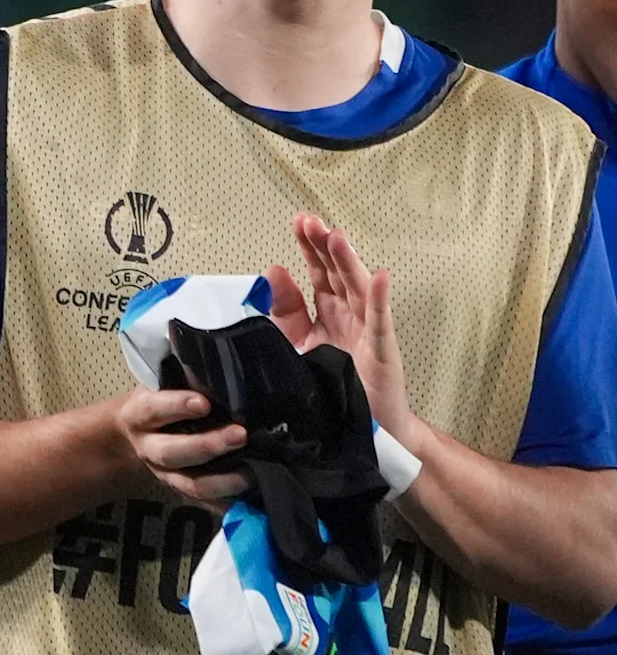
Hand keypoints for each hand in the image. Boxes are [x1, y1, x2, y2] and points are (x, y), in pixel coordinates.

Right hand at [113, 385, 250, 506]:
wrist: (139, 432)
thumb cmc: (161, 399)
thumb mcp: (165, 383)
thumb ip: (188, 379)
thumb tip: (224, 375)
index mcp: (139, 416)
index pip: (153, 410)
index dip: (176, 406)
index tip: (203, 403)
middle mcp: (149, 449)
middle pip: (172, 453)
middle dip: (208, 446)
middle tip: (240, 435)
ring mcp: (167, 475)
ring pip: (192, 485)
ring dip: (224, 480)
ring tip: (253, 471)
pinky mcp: (185, 492)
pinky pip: (209, 505)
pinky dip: (231, 504)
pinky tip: (253, 498)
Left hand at [276, 212, 423, 456]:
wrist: (360, 433)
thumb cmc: (330, 389)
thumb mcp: (295, 345)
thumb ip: (283, 311)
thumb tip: (272, 271)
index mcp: (327, 315)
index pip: (318, 274)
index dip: (309, 249)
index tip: (298, 222)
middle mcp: (349, 317)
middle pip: (337, 274)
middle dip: (324, 247)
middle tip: (311, 221)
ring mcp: (367, 332)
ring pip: (358, 290)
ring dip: (348, 263)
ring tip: (337, 237)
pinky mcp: (381, 352)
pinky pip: (380, 322)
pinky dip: (380, 299)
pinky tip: (379, 277)